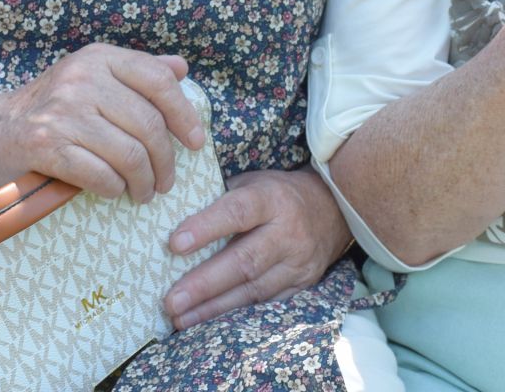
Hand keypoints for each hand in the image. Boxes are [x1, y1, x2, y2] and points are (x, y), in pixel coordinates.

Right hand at [0, 44, 204, 202]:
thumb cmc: (51, 107)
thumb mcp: (91, 77)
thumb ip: (136, 73)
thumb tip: (181, 67)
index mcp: (98, 57)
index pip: (158, 80)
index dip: (184, 114)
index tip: (196, 142)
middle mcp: (81, 78)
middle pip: (149, 125)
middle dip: (166, 162)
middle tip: (166, 182)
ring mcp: (62, 111)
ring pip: (129, 155)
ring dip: (144, 183)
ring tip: (144, 192)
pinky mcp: (46, 145)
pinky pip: (101, 176)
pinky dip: (114, 190)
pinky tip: (113, 191)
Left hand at [162, 169, 349, 329]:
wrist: (332, 209)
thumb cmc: (277, 194)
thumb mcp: (253, 182)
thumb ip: (221, 198)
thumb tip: (174, 217)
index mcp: (271, 199)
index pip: (237, 212)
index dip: (206, 228)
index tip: (175, 244)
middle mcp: (287, 232)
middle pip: (244, 261)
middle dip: (204, 284)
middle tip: (172, 300)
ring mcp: (297, 263)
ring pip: (253, 289)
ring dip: (214, 307)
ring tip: (181, 318)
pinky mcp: (301, 285)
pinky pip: (265, 304)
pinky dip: (235, 314)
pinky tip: (208, 322)